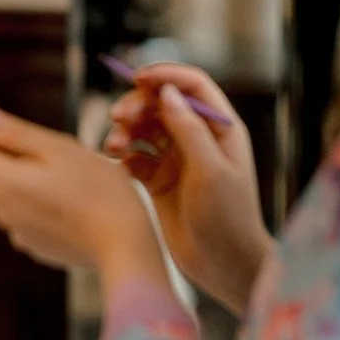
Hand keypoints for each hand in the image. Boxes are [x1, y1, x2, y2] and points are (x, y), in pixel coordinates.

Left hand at [0, 105, 164, 288]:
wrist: (124, 244)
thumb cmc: (98, 189)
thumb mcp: (58, 148)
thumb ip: (14, 132)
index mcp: (3, 182)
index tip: (17, 134)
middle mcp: (2, 211)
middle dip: (19, 159)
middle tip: (62, 162)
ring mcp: (17, 233)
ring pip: (15, 193)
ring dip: (35, 182)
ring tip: (74, 187)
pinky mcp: (34, 246)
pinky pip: (30, 216)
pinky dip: (45, 207)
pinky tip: (75, 210)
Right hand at [102, 63, 272, 314]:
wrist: (222, 264)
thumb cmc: (227, 218)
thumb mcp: (210, 170)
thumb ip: (189, 129)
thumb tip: (168, 92)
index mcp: (220, 129)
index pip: (192, 86)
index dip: (166, 76)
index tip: (137, 79)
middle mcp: (198, 139)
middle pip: (162, 104)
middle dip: (137, 106)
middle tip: (117, 118)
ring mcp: (177, 161)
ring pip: (145, 131)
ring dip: (126, 132)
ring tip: (113, 147)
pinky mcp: (159, 182)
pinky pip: (136, 158)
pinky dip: (124, 156)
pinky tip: (118, 163)